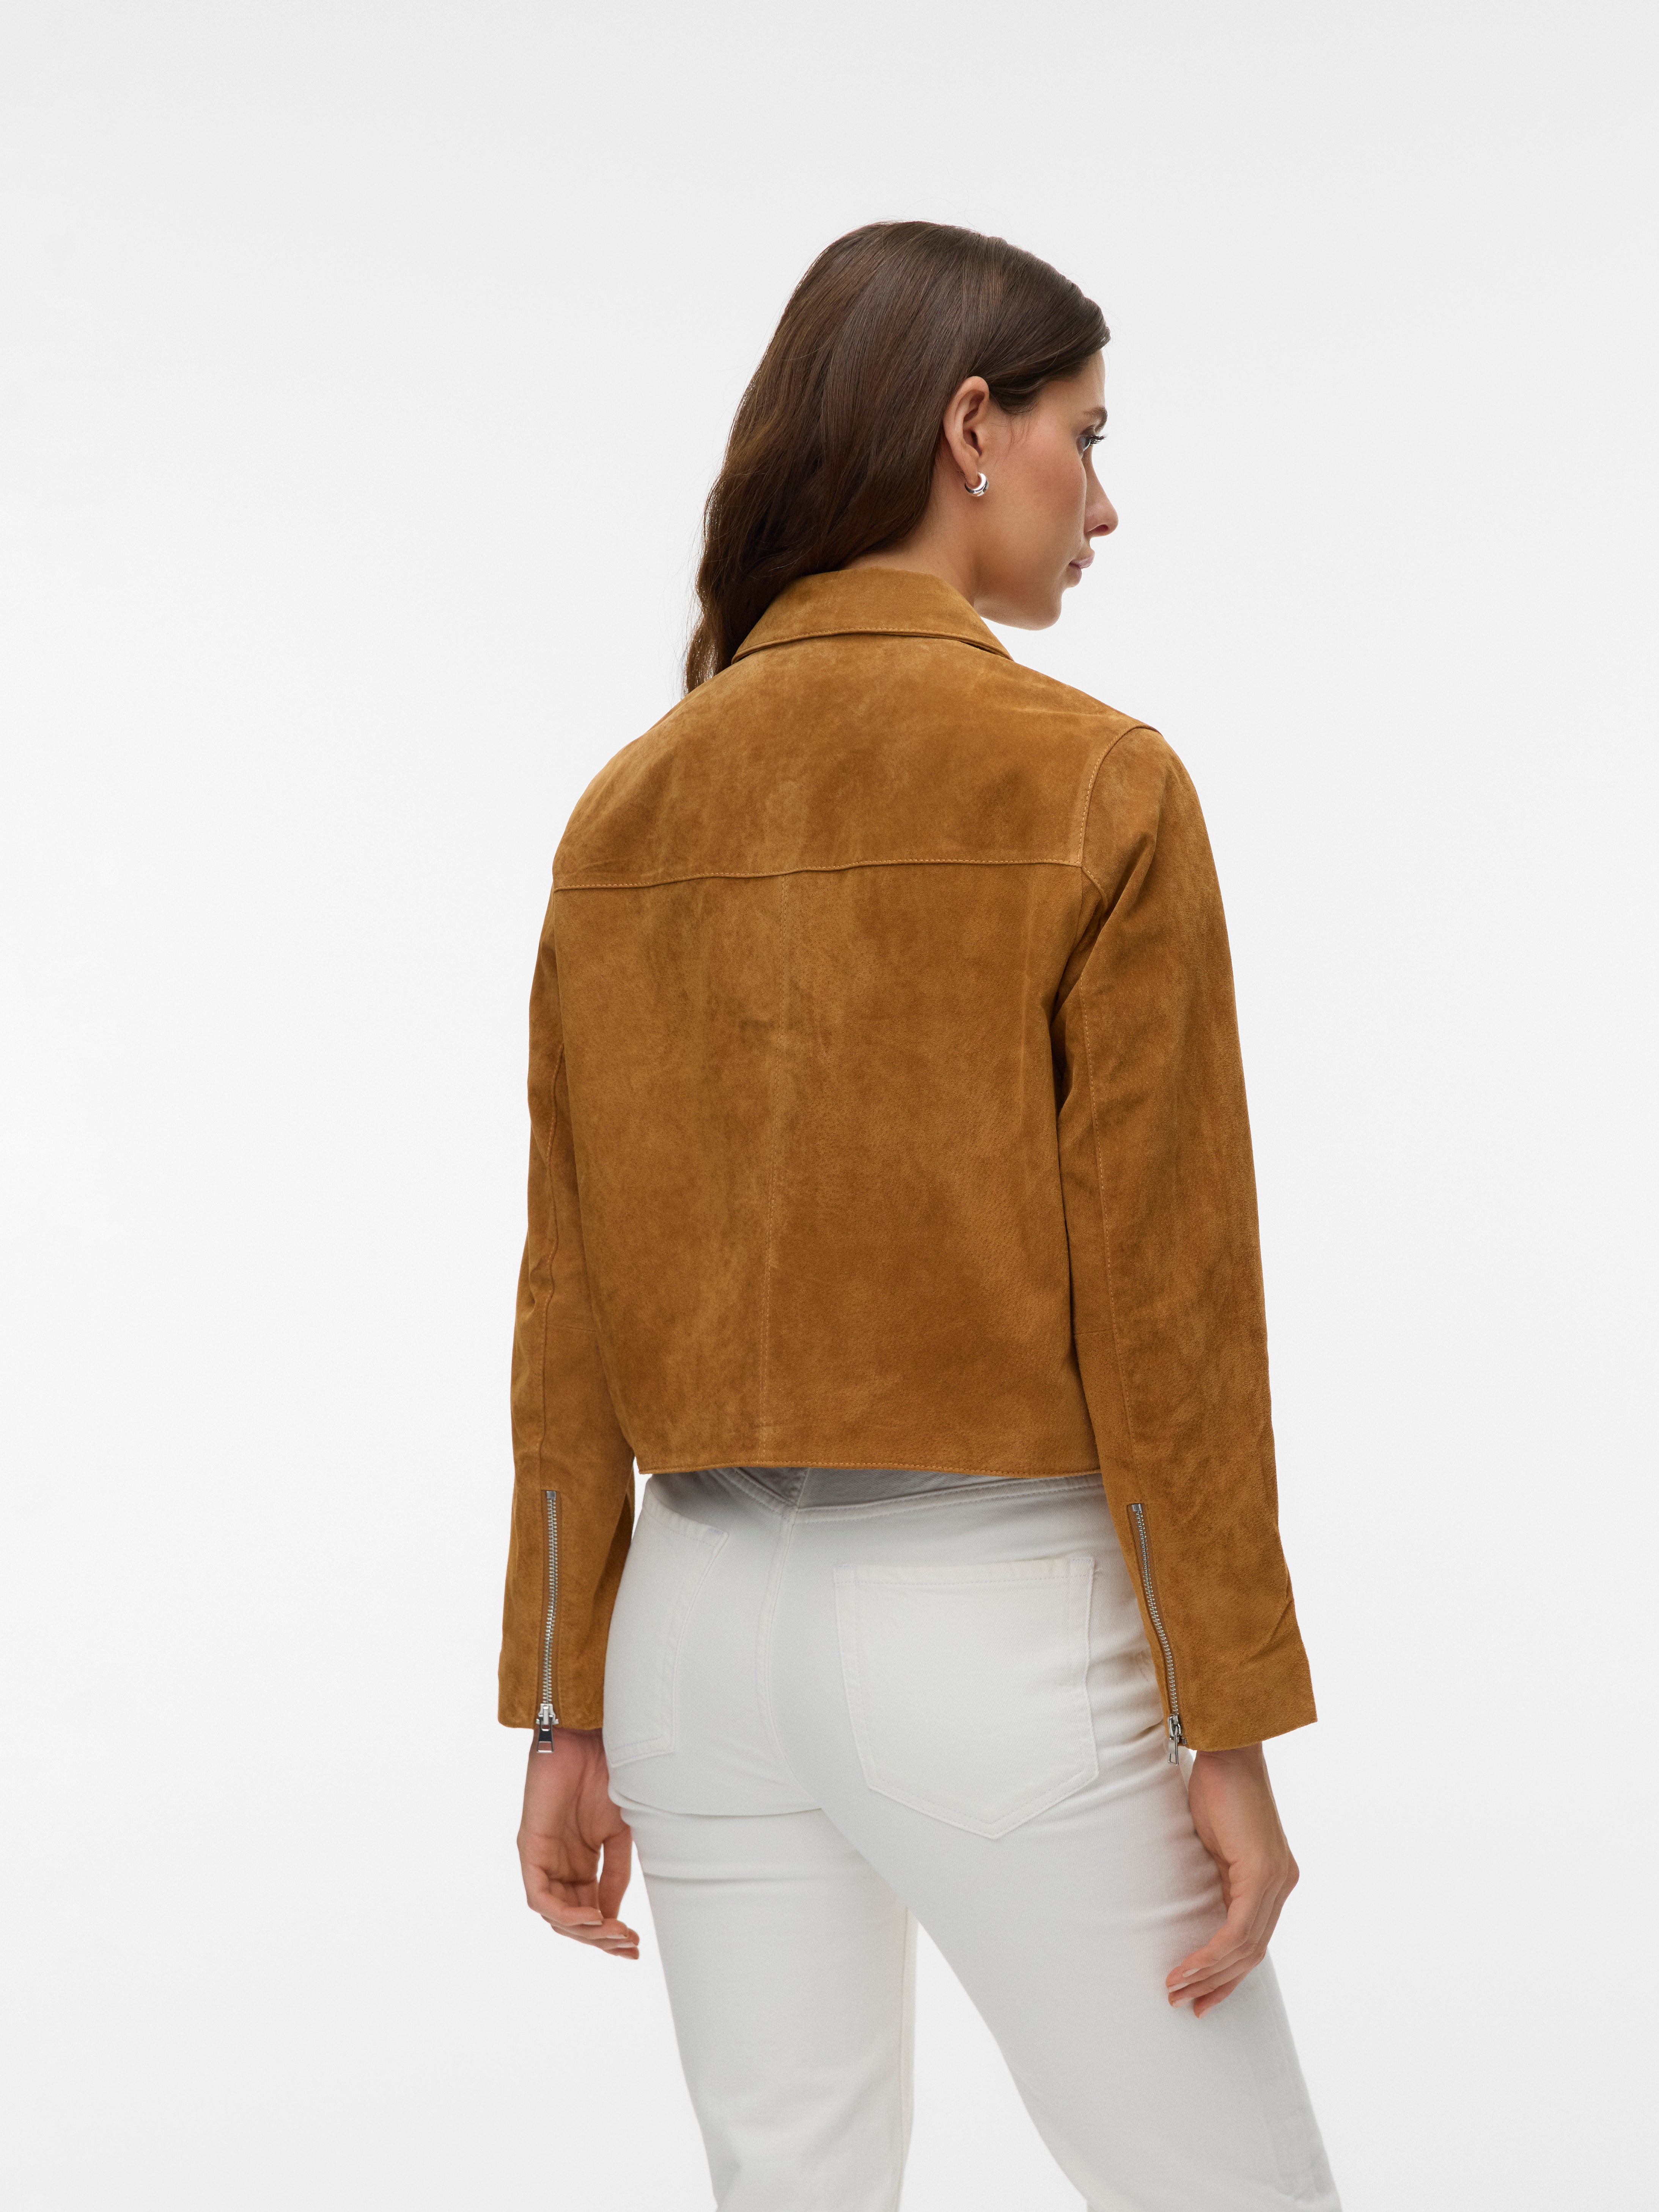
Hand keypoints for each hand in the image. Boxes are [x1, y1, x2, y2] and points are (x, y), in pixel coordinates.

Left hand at [517, 1726, 639, 1959]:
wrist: (588, 1737)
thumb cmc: (606, 1775)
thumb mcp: (619, 1833)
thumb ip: (615, 1873)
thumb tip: (614, 1915)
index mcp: (582, 1864)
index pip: (591, 1912)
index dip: (610, 1935)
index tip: (635, 1948)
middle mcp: (560, 1866)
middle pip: (572, 1921)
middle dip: (600, 1939)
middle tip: (628, 1943)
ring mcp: (543, 1859)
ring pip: (555, 1915)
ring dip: (585, 1931)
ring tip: (613, 1931)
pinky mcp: (529, 1849)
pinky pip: (539, 1896)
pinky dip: (564, 1913)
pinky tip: (592, 1915)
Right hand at [1166, 1743, 1297, 2017]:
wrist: (1227, 1750)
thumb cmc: (1216, 1789)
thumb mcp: (1216, 1845)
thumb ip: (1218, 1878)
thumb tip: (1202, 1908)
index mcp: (1274, 1879)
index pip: (1254, 1940)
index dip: (1227, 1973)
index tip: (1201, 1996)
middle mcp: (1282, 1884)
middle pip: (1252, 1953)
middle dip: (1217, 1984)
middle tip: (1186, 2004)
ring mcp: (1277, 1880)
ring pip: (1245, 1948)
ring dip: (1207, 1973)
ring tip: (1175, 1988)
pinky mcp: (1263, 1874)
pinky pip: (1238, 1930)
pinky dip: (1211, 1953)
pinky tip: (1188, 1966)